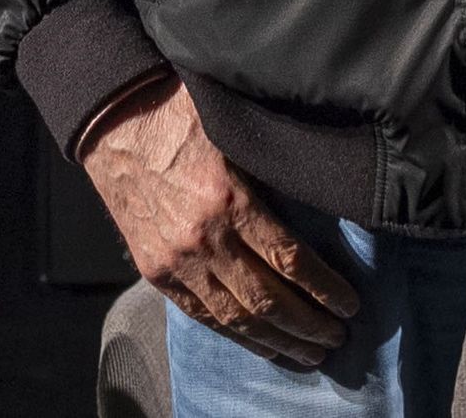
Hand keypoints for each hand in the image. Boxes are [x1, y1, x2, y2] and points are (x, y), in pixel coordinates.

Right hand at [79, 73, 357, 368]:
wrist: (114, 125)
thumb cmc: (180, 113)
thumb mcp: (236, 126)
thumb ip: (274, 162)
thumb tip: (326, 180)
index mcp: (230, 198)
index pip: (290, 259)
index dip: (325, 288)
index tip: (351, 304)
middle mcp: (204, 238)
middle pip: (268, 299)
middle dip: (309, 325)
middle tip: (339, 339)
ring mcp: (176, 260)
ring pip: (236, 317)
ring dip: (277, 340)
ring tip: (309, 353)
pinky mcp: (155, 270)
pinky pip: (201, 315)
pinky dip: (235, 334)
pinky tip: (261, 343)